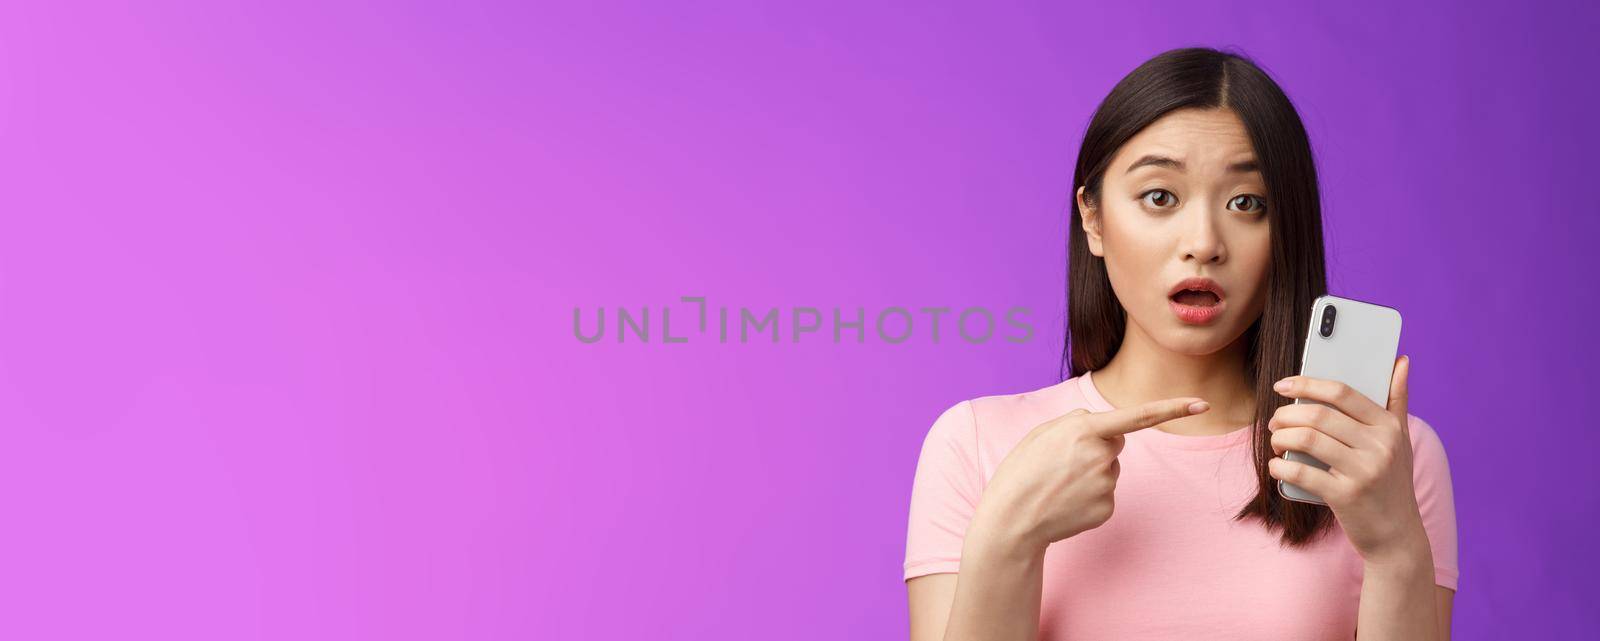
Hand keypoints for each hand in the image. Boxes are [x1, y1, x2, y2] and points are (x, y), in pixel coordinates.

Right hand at [976, 396, 1210, 551]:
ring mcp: (1106, 485)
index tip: (1202, 404)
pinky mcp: (1107, 508)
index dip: (1173, 409)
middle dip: (1096, 448)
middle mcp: (1101, 456)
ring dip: (1090, 473)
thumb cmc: (1021, 472)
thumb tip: (1106, 428)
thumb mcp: (1039, 434)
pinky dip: (1090, 497)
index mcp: (1083, 430)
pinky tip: (1067, 502)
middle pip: (1115, 443)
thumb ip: (1074, 421)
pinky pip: (1106, 494)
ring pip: (1110, 470)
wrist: (1012, 520)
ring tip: (1059, 485)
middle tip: (1062, 463)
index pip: (1138, 416)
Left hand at [1267, 355, 1428, 561]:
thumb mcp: (1401, 441)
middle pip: (1318, 415)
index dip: (1306, 384)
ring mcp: (1363, 472)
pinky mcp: (1346, 496)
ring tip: (1276, 442)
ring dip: (1280, 437)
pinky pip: (1300, 472)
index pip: (1341, 392)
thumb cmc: (1392, 482)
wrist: (1397, 535)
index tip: (1282, 385)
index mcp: (1389, 427)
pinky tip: (1277, 466)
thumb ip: (1398, 399)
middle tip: (1274, 421)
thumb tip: (1401, 361)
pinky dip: (1280, 466)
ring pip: (1306, 439)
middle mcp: (1380, 446)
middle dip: (1286, 414)